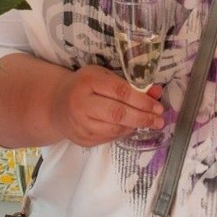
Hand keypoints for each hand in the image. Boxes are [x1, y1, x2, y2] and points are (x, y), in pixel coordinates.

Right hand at [48, 64, 163, 147]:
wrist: (56, 104)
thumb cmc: (85, 85)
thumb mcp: (104, 77)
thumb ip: (129, 84)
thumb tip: (156, 92)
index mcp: (88, 81)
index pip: (120, 92)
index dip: (141, 100)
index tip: (158, 106)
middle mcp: (81, 103)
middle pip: (118, 113)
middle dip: (143, 117)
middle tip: (159, 120)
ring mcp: (80, 124)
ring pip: (115, 129)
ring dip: (135, 126)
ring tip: (149, 123)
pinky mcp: (82, 140)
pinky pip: (109, 138)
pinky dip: (123, 132)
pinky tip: (131, 127)